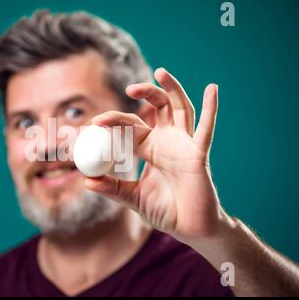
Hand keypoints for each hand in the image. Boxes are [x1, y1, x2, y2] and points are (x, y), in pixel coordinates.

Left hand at [84, 68, 229, 241]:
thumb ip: (113, 189)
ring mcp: (184, 145)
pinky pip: (205, 129)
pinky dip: (211, 109)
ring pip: (180, 108)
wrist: (189, 228)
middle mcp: (167, 141)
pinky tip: (212, 89)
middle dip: (145, 93)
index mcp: (150, 148)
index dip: (114, 120)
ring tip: (160, 72)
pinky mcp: (199, 154)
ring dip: (172, 89)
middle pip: (158, 107)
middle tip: (128, 89)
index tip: (95, 122)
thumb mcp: (133, 198)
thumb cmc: (164, 210)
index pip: (131, 125)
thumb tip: (86, 181)